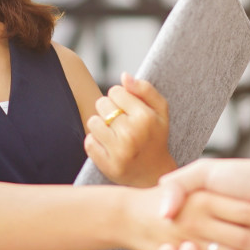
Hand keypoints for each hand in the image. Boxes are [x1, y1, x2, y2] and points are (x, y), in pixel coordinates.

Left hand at [84, 73, 175, 187]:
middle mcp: (132, 133)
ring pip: (92, 121)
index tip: (128, 109)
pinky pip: (88, 141)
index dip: (120, 98)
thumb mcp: (160, 111)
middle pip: (102, 103)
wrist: (154, 173)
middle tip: (121, 122)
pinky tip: (109, 146)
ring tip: (114, 133)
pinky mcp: (107, 164)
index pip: (115, 91)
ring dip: (101, 125)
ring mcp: (118, 151)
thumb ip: (145, 89)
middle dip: (109, 110)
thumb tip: (124, 76)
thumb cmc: (156, 137)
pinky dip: (96, 142)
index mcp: (145, 117)